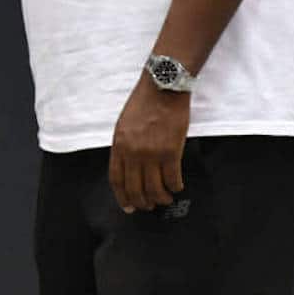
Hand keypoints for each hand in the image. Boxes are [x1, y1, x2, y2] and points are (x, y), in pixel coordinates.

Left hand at [108, 75, 190, 212]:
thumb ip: (124, 146)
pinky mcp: (171, 151)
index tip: (128, 207)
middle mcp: (133, 152)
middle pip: (135, 188)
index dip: (122, 197)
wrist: (162, 88)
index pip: (116, 179)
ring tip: (165, 198)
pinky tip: (177, 186)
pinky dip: (175, 187)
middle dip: (142, 203)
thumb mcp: (124, 124)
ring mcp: (152, 153)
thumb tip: (128, 168)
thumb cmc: (143, 103)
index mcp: (119, 145)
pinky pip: (173, 179)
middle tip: (149, 206)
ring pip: (155, 189)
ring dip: (161, 198)